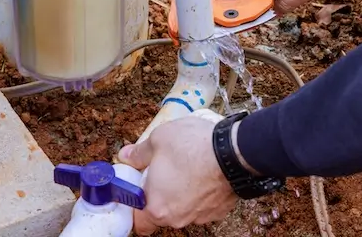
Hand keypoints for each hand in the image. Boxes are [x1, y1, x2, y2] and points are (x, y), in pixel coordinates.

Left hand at [117, 110, 235, 234]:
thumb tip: (128, 156)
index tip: (139, 188)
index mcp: (156, 206)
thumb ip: (139, 152)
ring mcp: (201, 215)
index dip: (137, 205)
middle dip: (162, 194)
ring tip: (190, 167)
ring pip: (185, 207)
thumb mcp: (158, 139)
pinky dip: (203, 191)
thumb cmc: (193, 147)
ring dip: (184, 192)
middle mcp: (177, 217)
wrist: (233, 151)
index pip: (139, 221)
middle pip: (162, 212)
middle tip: (165, 171)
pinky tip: (206, 172)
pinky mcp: (220, 210)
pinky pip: (205, 203)